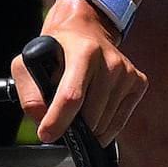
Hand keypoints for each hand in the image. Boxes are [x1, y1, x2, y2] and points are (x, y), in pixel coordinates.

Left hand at [20, 0, 157, 146]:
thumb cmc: (57, 50)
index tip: (47, 135)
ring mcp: (127, 73)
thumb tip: (42, 121)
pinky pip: (119, 122)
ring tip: (79, 107)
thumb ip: (30, 94)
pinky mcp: (138, 83)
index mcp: (83, 51)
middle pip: (90, 116)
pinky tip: (94, 111)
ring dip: (87, 127)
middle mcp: (110, 61)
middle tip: (62, 115)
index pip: (72, 96)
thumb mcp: (29, 63)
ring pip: (104, 123)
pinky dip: (103, 127)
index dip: (58, 120)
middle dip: (72, 126)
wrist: (87, 31)